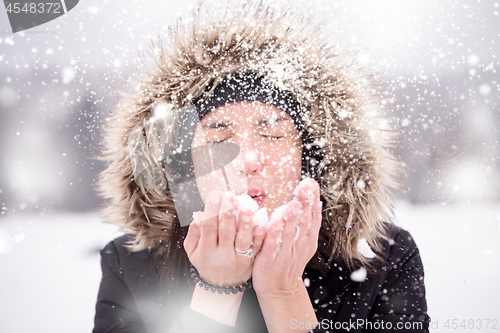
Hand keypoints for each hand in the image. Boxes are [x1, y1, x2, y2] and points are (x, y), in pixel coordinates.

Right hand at [184, 191, 265, 286]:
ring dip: (245, 224)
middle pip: (226, 232)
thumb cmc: (206, 262)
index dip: (211, 211)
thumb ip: (193, 233)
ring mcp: (238, 259)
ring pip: (242, 240)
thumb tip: (198, 215)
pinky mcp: (251, 261)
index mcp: (206, 251)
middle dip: (228, 214)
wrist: (221, 287)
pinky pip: (256, 248)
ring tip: (246, 209)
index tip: (215, 194)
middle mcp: (222, 256)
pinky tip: (261, 224)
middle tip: (230, 197)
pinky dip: (259, 236)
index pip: (208, 228)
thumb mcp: (192, 251)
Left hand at [252, 178, 321, 295]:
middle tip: (305, 186)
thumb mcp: (300, 240)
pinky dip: (275, 234)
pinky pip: (274, 245)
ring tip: (294, 203)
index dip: (312, 199)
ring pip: (291, 233)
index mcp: (306, 238)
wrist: (279, 289)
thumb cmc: (287, 260)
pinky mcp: (271, 260)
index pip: (312, 216)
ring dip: (293, 217)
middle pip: (304, 222)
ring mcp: (286, 253)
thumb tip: (310, 199)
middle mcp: (299, 244)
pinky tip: (276, 222)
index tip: (311, 182)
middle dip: (305, 203)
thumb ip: (303, 222)